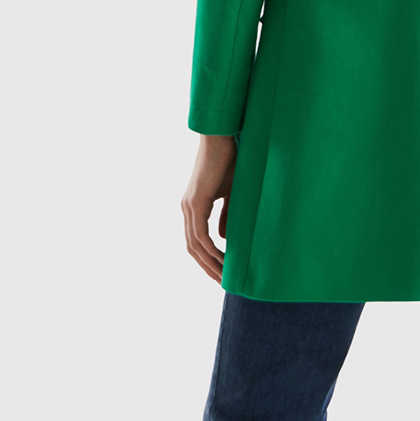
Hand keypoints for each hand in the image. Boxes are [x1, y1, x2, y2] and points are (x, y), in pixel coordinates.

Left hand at [181, 134, 237, 281]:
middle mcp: (187, 209)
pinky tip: (224, 260)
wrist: (222, 138)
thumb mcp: (232, 195)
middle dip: (207, 267)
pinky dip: (211, 250)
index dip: (207, 259)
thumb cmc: (230, 161)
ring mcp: (189, 206)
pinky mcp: (195, 202)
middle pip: (192, 248)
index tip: (222, 272)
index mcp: (194, 207)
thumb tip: (222, 239)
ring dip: (210, 263)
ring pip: (195, 245)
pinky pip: (201, 235)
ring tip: (225, 277)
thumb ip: (227, 217)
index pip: (196, 241)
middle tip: (223, 283)